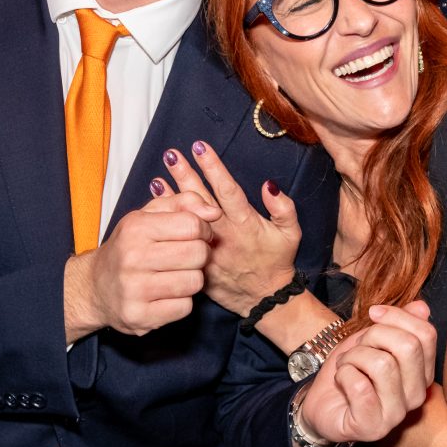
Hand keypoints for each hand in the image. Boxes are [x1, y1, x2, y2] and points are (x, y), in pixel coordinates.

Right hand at [67, 203, 213, 338]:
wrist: (95, 287)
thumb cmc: (129, 247)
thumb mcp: (149, 215)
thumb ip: (184, 203)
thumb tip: (214, 211)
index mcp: (136, 228)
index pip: (192, 225)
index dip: (203, 229)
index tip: (196, 235)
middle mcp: (132, 258)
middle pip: (198, 254)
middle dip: (200, 254)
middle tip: (187, 256)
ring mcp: (134, 290)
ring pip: (194, 282)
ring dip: (192, 278)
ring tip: (176, 274)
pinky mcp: (139, 316)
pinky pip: (184, 307)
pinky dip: (181, 301)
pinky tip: (166, 294)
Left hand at [156, 140, 300, 315]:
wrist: (264, 299)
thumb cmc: (277, 261)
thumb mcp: (291, 234)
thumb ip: (284, 208)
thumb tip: (269, 184)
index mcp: (245, 223)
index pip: (227, 190)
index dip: (213, 168)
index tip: (200, 147)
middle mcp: (224, 234)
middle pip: (201, 199)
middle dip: (186, 174)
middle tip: (171, 154)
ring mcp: (208, 248)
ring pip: (187, 218)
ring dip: (171, 197)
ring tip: (156, 178)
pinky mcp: (198, 262)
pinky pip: (179, 239)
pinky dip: (167, 223)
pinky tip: (154, 208)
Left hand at [295, 301, 435, 446]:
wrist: (322, 402)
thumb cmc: (350, 370)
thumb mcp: (372, 339)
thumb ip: (398, 324)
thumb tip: (421, 307)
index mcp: (423, 372)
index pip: (426, 334)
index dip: (396, 316)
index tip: (373, 313)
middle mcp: (416, 395)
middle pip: (408, 347)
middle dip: (373, 336)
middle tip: (357, 347)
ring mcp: (396, 414)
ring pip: (382, 364)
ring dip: (354, 357)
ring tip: (346, 365)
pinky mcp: (372, 427)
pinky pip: (360, 386)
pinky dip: (344, 374)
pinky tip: (341, 380)